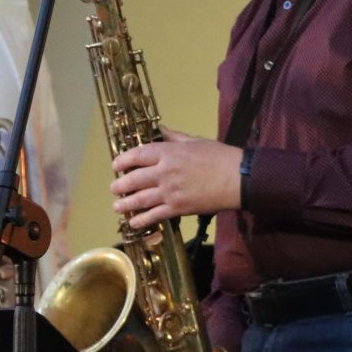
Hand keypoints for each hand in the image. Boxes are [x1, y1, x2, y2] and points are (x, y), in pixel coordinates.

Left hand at [110, 128, 241, 229]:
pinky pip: (154, 215)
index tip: (116, 165)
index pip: (137, 155)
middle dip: (120, 185)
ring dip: (125, 203)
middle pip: (134, 179)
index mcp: (168, 152)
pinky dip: (141, 219)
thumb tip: (160, 129)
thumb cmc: (219, 156)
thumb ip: (174, 136)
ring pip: (140, 199)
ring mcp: (170, 192)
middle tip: (114, 188)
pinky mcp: (178, 208)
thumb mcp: (195, 140)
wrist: (237, 179)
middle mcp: (164, 172)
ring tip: (117, 206)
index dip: (122, 160)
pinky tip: (133, 222)